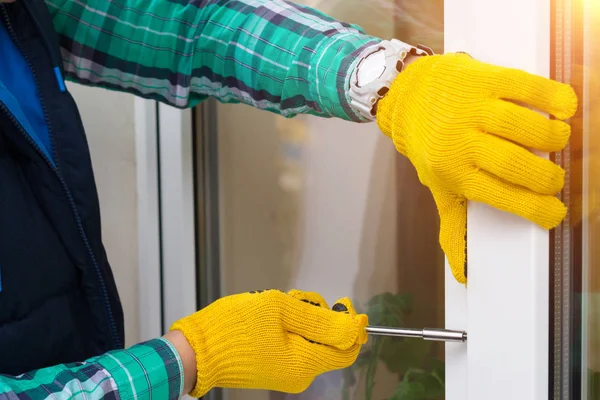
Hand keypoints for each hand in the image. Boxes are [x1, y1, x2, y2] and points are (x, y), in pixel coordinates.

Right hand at [170, 289, 367, 396]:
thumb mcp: (281, 311)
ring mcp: (286, 373)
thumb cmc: (233, 328)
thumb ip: (321, 320)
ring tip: (277, 304)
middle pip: (328, 341)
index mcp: (304, 364)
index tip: (341, 302)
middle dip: (319, 315)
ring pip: (310, 339)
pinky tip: (270, 316)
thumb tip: (355, 327)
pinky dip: (289, 326)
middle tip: (297, 298)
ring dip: (301, 317)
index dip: (351, 323)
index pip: (347, 348)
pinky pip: (294, 344)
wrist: (196, 349)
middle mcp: (299, 374)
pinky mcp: (274, 367)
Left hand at [377, 52, 577, 283]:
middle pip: (516, 163)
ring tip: (558, 140)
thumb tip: (463, 272)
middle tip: (555, 178)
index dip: (536, 208)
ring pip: (524, 125)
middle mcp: (460, 140)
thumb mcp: (437, 183)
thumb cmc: (431, 145)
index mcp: (452, 172)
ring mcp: (471, 107)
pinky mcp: (482, 79)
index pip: (501, 197)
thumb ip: (454, 221)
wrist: (409, 96)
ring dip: (552, 136)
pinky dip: (552, 97)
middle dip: (547, 176)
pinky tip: (565, 107)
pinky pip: (525, 86)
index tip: (555, 212)